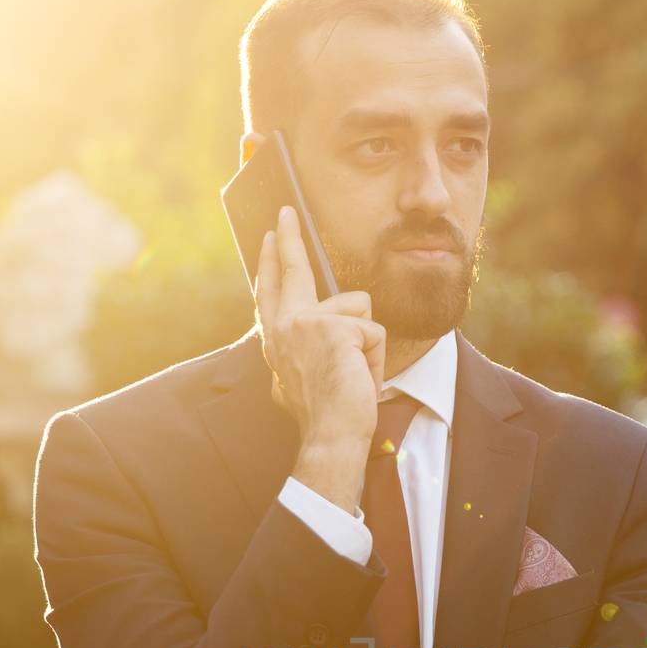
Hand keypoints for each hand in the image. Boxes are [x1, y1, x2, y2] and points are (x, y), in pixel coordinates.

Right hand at [255, 205, 382, 508]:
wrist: (330, 437)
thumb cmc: (326, 415)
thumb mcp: (305, 378)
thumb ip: (305, 349)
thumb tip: (321, 324)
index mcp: (276, 340)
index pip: (271, 291)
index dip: (272, 262)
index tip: (272, 236)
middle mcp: (283, 328)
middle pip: (291, 270)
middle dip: (288, 238)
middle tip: (286, 210)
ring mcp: (305, 324)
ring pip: (356, 308)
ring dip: (365, 343)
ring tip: (353, 375)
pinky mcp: (333, 328)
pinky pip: (373, 331)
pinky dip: (375, 359)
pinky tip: (360, 379)